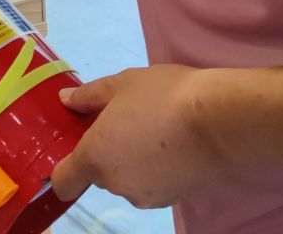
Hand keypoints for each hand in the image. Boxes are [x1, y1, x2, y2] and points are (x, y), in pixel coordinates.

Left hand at [51, 65, 226, 209]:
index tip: (76, 151)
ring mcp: (144, 196)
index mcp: (95, 157)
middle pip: (99, 175)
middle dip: (107, 152)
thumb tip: (66, 101)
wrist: (218, 120)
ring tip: (155, 131)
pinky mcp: (171, 199)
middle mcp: (114, 184)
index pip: (63, 182)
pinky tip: (172, 146)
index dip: (64, 170)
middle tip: (126, 123)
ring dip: (132, 162)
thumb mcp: (122, 84)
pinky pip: (151, 184)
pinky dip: (155, 170)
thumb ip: (88, 96)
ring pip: (126, 179)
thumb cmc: (164, 96)